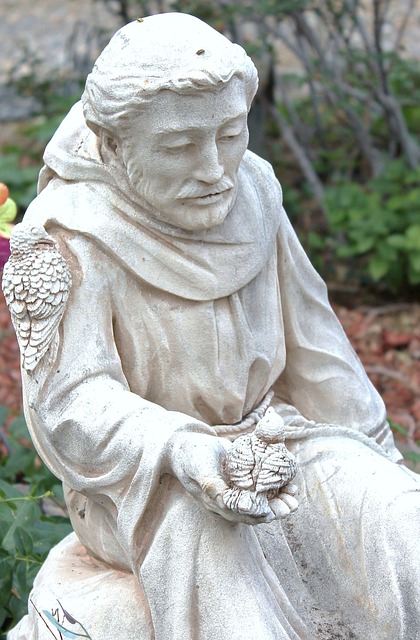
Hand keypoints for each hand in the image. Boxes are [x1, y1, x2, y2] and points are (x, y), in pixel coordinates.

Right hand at [167, 432, 296, 524]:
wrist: (186, 445)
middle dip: (275, 509)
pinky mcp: (243, 480)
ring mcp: (237, 490)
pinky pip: (262, 487)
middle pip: (256, 511)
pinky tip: (289, 483)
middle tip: (292, 506)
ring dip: (279, 500)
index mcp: (218, 503)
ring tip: (294, 495)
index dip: (259, 513)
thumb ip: (212, 485)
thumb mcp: (199, 468)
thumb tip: (225, 501)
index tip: (275, 511)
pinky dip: (276, 486)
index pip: (242, 514)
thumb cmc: (191, 456)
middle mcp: (230, 501)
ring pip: (262, 500)